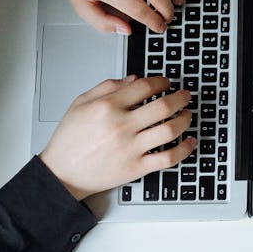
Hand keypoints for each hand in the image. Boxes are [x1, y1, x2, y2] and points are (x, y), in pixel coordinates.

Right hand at [40, 76, 196, 200]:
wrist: (62, 173)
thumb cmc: (69, 140)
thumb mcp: (81, 104)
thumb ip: (107, 87)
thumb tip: (134, 79)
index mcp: (107, 107)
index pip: (144, 87)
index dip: (161, 82)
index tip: (167, 82)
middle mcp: (121, 126)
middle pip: (163, 106)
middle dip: (180, 98)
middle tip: (185, 95)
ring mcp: (131, 148)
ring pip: (170, 130)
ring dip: (185, 120)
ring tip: (188, 115)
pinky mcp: (137, 168)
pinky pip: (168, 158)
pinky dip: (184, 149)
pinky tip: (190, 141)